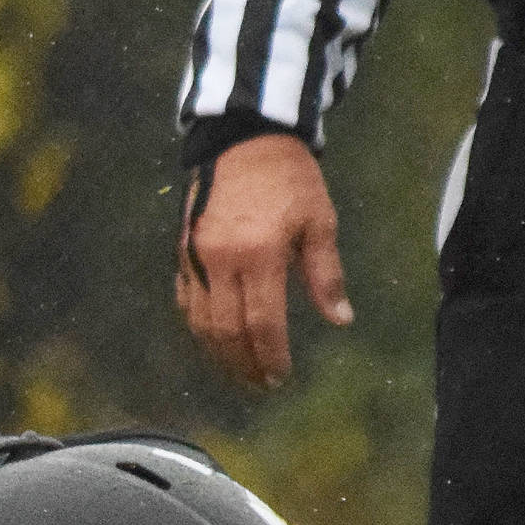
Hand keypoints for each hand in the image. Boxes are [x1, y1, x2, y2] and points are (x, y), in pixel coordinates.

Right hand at [175, 134, 352, 388]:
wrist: (244, 140)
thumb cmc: (289, 179)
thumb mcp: (319, 221)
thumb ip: (326, 275)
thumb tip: (341, 320)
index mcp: (261, 253)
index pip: (263, 322)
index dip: (271, 356)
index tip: (280, 377)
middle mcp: (222, 261)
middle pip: (228, 332)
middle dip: (244, 364)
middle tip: (260, 384)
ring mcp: (197, 259)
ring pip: (202, 324)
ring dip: (219, 355)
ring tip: (238, 371)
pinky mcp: (184, 254)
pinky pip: (187, 304)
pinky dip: (200, 329)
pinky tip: (214, 342)